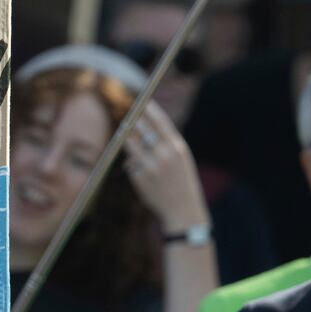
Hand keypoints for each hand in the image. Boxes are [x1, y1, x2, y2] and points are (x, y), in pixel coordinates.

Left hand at [123, 102, 209, 231]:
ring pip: (131, 145)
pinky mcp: (141, 178)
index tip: (142, 101)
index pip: (161, 122)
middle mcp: (164, 155)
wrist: (183, 210)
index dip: (150, 109)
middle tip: (128, 117)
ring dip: (128, 142)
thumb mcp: (180, 160)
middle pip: (142, 130)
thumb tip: (142, 129)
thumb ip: (165, 144)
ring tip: (130, 143)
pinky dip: (134, 167)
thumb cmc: (181, 182)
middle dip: (133, 122)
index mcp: (177, 148)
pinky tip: (145, 177)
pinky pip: (131, 166)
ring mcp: (151, 167)